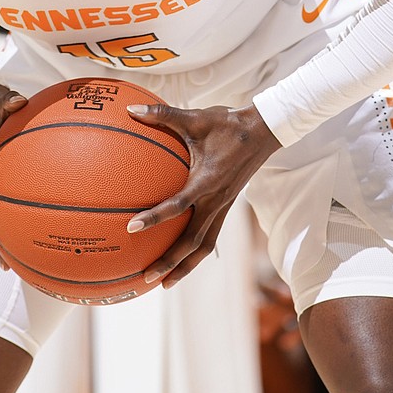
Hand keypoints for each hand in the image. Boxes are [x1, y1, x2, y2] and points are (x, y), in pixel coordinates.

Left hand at [126, 102, 279, 287]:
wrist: (263, 131)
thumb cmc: (226, 123)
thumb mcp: (194, 117)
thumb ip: (161, 114)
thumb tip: (130, 108)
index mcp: (207, 181)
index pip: (178, 206)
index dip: (155, 218)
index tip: (132, 227)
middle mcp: (216, 201)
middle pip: (193, 242)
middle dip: (170, 261)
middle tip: (146, 277)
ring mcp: (224, 207)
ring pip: (205, 246)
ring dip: (185, 266)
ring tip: (163, 283)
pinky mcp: (227, 208)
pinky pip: (211, 237)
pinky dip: (195, 252)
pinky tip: (181, 259)